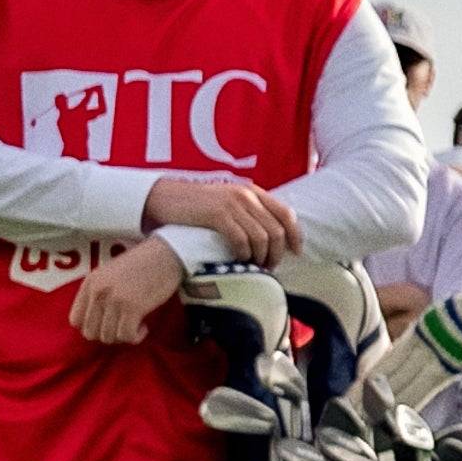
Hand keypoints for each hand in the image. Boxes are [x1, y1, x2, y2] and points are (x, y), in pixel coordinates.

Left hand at [69, 238, 191, 342]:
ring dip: (122, 336)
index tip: (106, 324)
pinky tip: (143, 327)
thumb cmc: (142, 264)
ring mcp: (115, 300)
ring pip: (108, 337)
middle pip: (90, 332)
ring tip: (135, 325)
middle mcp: (98, 292)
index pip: (75, 320)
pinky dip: (135, 337)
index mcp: (90, 283)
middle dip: (107, 335)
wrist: (166, 254)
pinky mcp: (133, 307)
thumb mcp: (110, 274)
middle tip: (122, 327)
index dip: (91, 327)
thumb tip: (96, 321)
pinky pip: (126, 336)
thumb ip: (98, 293)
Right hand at [144, 175, 302, 263]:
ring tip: (255, 268)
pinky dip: (244, 254)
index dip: (295, 235)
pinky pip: (241, 239)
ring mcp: (232, 204)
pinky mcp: (217, 215)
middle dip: (277, 253)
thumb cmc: (197, 207)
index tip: (296, 253)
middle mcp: (246, 195)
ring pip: (261, 237)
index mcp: (253, 192)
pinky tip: (239, 261)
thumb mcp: (228, 203)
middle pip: (276, 229)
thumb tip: (270, 238)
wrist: (165, 198)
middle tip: (269, 268)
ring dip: (261, 257)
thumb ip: (248, 213)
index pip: (286, 213)